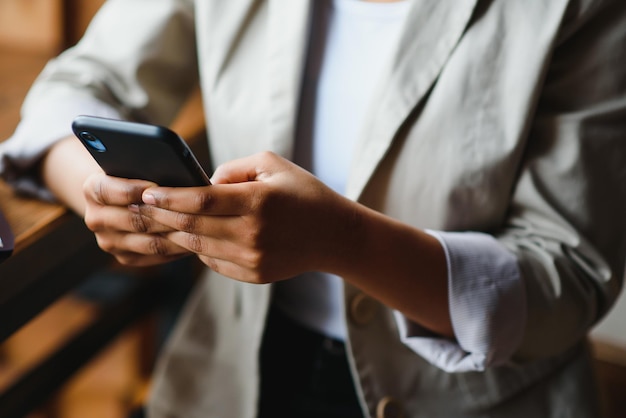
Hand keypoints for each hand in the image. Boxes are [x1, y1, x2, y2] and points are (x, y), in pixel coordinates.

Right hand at [83, 172, 191, 265]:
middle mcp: (95, 218)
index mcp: (92, 189)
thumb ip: (144, 165)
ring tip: (200, 228)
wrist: (120, 197)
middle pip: (135, 220)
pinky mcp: (124, 256)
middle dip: (166, 215)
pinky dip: (176, 249)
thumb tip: (174, 172)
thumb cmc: (134, 174)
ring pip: (150, 242)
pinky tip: (194, 240)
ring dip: (177, 235)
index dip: (136, 189)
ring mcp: (108, 241)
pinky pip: (156, 256)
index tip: (159, 185)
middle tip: (193, 212)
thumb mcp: (132, 164)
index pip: (109, 190)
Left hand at [137, 152, 358, 282]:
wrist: (334, 236)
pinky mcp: (254, 275)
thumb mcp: (273, 165)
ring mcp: (253, 258)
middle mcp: (253, 233)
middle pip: (193, 226)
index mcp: (257, 202)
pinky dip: (198, 249)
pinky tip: (191, 236)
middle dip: (162, 215)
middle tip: (140, 207)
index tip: (147, 192)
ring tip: (157, 221)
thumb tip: (200, 182)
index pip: (202, 200)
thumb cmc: (303, 193)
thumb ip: (234, 169)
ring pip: (198, 246)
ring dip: (175, 233)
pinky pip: (213, 262)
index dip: (170, 197)